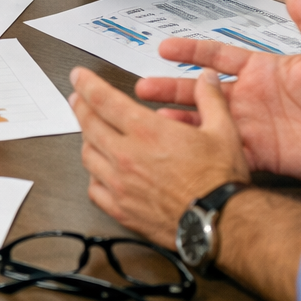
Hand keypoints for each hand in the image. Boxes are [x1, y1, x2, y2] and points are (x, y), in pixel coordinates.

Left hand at [69, 65, 250, 246]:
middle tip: (77, 99)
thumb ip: (210, 99)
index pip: (104, 100)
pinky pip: (94, 189)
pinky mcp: (121, 210)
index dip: (87, 84)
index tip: (79, 77)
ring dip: (86, 140)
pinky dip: (93, 177)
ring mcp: (120, 184)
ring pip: (87, 156)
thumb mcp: (223, 130)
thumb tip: (206, 79)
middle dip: (80, 107)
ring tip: (89, 133)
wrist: (219, 223)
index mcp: (147, 131)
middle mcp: (127, 156)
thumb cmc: (219, 181)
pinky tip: (99, 173)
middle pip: (89, 125)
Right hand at [135, 0, 300, 180]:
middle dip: (170, 88)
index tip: (163, 47)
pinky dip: (204, 153)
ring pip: (207, 122)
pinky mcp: (261, 154)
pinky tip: (183, 153)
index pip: (217, 57)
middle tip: (142, 88)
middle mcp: (250, 96)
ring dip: (180, 122)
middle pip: (201, 91)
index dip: (191, 52)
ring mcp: (252, 126)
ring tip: (151, 122)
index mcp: (261, 69)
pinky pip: (225, 152)